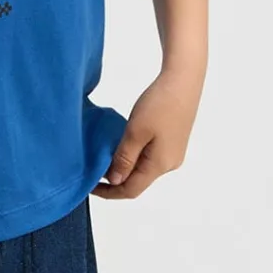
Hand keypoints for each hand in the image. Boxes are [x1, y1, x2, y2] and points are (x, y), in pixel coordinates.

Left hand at [93, 67, 203, 198]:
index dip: (108, 192)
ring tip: (104, 158)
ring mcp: (173, 153)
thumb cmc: (161, 103)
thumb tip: (115, 181)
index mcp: (160, 164)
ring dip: (123, 168)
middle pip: (137, 182)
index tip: (89, 186)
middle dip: (114, 180)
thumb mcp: (135, 132)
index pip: (130, 190)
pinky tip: (122, 147)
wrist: (184, 79)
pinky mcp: (173, 142)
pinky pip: (149, 158)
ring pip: (143, 169)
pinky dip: (133, 157)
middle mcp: (169, 164)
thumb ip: (124, 159)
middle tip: (93, 171)